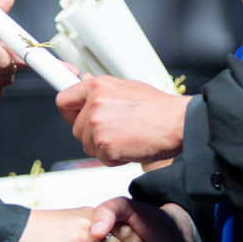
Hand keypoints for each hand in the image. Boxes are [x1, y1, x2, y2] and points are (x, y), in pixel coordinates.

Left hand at [56, 76, 189, 165]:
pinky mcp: (105, 145)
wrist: (178, 123)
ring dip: (104, 147)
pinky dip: (115, 158)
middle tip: (117, 131)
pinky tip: (131, 146)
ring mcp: (98, 125)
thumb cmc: (158, 108)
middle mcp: (94, 103)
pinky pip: (101, 158)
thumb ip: (102, 90)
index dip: (69, 112)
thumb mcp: (127, 87)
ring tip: (127, 137)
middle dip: (92, 135)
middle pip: (76, 129)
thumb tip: (83, 83)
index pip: (64, 99)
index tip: (72, 116)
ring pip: (87, 145)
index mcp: (98, 86)